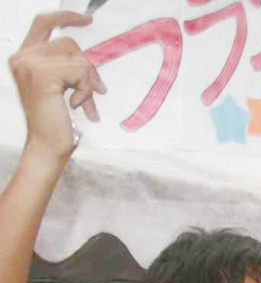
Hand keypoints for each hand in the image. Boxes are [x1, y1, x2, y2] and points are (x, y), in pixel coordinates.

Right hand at [9, 12, 105, 162]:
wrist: (47, 145)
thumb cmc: (56, 120)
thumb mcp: (63, 86)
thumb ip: (69, 67)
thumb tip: (91, 62)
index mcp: (25, 57)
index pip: (44, 23)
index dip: (65, 17)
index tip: (87, 19)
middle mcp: (22, 57)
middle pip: (68, 42)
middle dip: (87, 67)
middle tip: (96, 89)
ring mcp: (29, 64)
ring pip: (77, 58)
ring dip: (88, 82)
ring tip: (83, 102)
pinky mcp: (42, 75)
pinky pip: (79, 71)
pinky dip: (86, 90)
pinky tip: (77, 105)